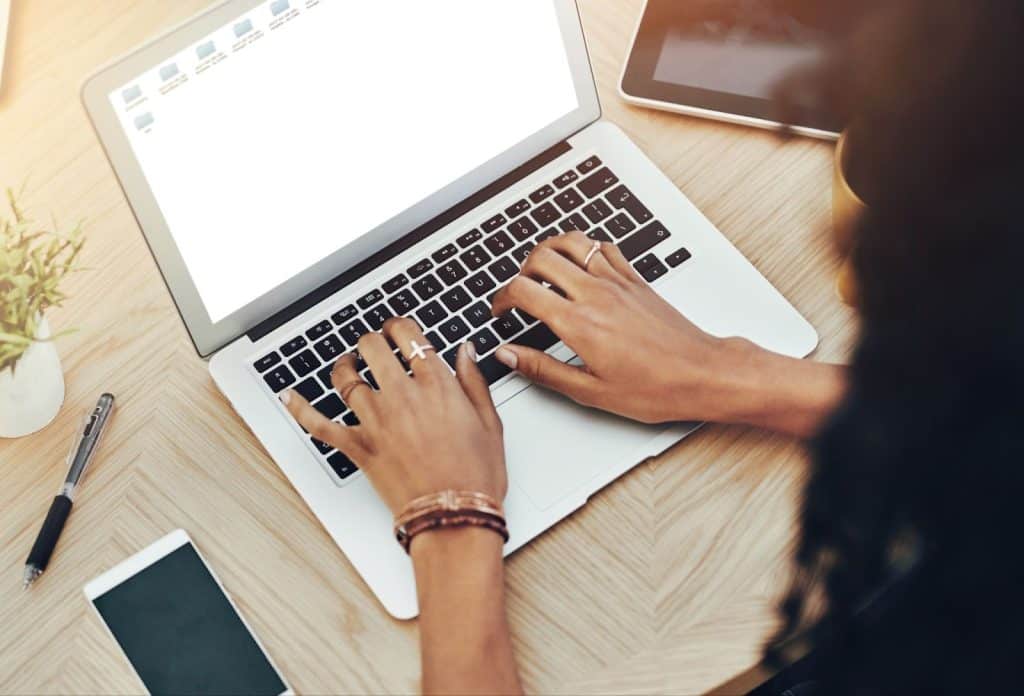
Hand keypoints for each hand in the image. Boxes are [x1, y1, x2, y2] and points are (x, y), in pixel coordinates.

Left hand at [279, 318, 506, 515]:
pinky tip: (288, 397)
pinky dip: (300, 409)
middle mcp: (402, 395)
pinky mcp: (358, 447)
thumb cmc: (476, 475)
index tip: (398, 328)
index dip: (399, 326)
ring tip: (347, 363)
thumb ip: (474, 381)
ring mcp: (376, 421)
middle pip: (372, 348)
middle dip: (372, 341)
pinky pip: (320, 424)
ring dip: (344, 365)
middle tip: (374, 344)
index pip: (408, 335)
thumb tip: (465, 352)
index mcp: (437, 385)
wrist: (454, 515)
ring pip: (346, 378)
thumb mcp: (490, 422)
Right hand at [490, 231, 845, 434]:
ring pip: (572, 242)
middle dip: (519, 270)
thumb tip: (508, 356)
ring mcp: (618, 282)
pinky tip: (580, 261)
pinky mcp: (636, 280)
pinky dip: (583, 247)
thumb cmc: (655, 389)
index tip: (500, 313)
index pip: (524, 291)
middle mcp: (596, 294)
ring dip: (549, 249)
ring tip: (541, 269)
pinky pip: (603, 247)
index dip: (501, 299)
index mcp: (579, 324)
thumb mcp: (590, 391)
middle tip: (518, 293)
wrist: (703, 374)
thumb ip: (543, 370)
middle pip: (541, 257)